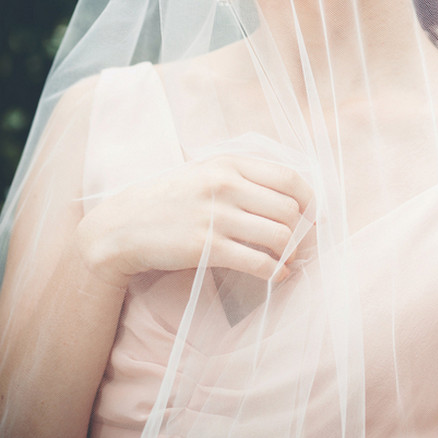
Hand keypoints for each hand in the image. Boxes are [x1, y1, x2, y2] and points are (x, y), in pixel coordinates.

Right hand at [76, 154, 313, 289]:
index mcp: (229, 163)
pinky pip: (258, 262)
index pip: (289, 177)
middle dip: (303, 231)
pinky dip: (276, 271)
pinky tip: (277, 275)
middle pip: (289, 209)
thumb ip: (244, 176)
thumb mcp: (206, 171)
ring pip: (279, 236)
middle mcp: (225, 185)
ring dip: (291, 253)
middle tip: (301, 243)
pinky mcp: (206, 248)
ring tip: (288, 259)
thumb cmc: (172, 198)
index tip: (312, 215)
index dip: (309, 200)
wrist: (124, 225)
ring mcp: (215, 216)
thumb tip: (292, 194)